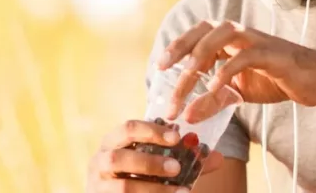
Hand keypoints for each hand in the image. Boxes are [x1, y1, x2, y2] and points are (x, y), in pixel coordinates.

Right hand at [86, 119, 223, 191]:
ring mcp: (99, 186)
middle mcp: (99, 162)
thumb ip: (183, 160)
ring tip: (180, 192)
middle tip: (177, 167)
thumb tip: (217, 157)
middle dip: (150, 162)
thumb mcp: (154, 163)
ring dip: (153, 188)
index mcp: (112, 142)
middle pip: (118, 157)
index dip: (152, 131)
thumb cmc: (136, 175)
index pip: (128, 128)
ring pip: (123, 187)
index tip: (176, 137)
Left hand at [156, 20, 315, 112]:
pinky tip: (216, 87)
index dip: (177, 45)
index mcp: (230, 39)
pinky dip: (227, 70)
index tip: (160, 66)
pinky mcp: (272, 54)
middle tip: (164, 70)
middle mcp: (241, 34)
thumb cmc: (276, 80)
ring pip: (220, 37)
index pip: (197, 33)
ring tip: (185, 83)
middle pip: (204, 31)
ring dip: (199, 60)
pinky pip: (244, 56)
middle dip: (181, 49)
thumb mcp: (239, 92)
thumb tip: (186, 115)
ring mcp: (256, 41)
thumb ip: (213, 101)